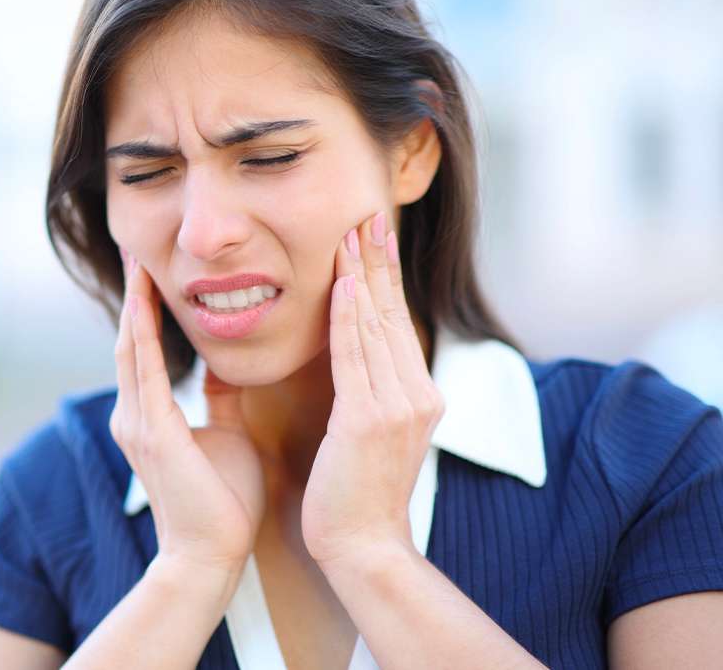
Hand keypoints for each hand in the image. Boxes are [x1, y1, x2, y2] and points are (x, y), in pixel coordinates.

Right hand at [111, 249, 264, 575]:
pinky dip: (144, 333)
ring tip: (138, 261)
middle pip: (130, 341)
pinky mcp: (150, 433)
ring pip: (131, 349)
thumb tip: (226, 367)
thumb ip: (220, 400)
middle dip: (134, 295)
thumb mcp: (225, 435)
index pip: (146, 351)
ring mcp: (136, 423)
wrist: (211, 556)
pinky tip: (145, 301)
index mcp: (151, 416)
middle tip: (136, 249)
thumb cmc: (223, 501)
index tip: (152, 269)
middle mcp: (134, 415)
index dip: (147, 309)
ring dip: (135, 303)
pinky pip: (145, 372)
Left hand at [301, 211, 445, 570]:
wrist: (364, 548)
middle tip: (367, 215)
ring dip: (362, 276)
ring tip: (352, 234)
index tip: (372, 237)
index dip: (383, 278)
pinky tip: (344, 284)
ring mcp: (397, 407)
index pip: (396, 324)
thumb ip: (367, 393)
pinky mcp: (370, 421)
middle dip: (377, 263)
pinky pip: (356, 358)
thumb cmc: (354, 495)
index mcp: (418, 395)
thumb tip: (353, 357)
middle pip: (392, 315)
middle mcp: (417, 394)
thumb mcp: (367, 435)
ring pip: (375, 328)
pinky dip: (349, 318)